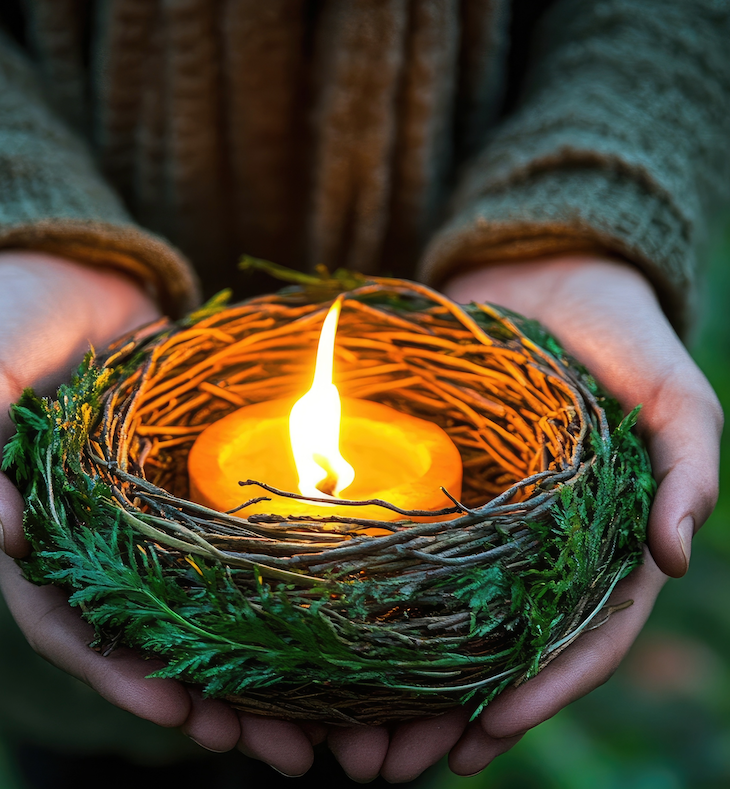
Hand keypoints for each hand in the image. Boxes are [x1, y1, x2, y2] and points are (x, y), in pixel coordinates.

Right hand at [0, 250, 319, 775]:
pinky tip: (327, 621)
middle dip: (213, 701)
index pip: (79, 632)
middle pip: (157, 641)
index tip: (184, 717)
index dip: (125, 679)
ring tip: (320, 717)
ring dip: (258, 667)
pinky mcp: (201, 482)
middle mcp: (105, 543)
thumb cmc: (15, 329)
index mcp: (44, 542)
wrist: (77, 280)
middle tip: (282, 749)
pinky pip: (240, 544)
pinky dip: (276, 590)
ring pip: (209, 608)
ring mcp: (157, 516)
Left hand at [327, 253, 721, 780]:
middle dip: (445, 717)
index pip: (577, 640)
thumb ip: (691, 466)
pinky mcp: (432, 485)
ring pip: (438, 621)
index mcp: (603, 547)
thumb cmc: (624, 337)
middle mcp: (538, 549)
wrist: (548, 277)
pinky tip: (326, 645)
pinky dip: (369, 607)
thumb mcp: (675, 394)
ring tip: (342, 742)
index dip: (538, 692)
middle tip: (383, 770)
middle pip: (494, 652)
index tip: (482, 737)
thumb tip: (679, 558)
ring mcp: (481, 521)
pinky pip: (401, 554)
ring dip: (395, 686)